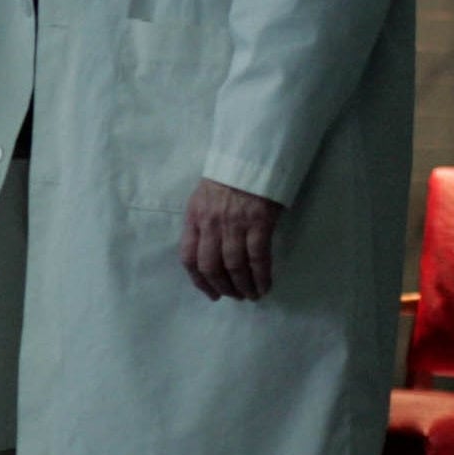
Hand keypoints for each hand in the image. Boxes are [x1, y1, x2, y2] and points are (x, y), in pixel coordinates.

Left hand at [179, 177, 283, 301]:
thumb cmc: (227, 178)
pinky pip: (258, 258)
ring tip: (251, 296)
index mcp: (194, 217)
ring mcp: (235, 224)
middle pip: (211, 266)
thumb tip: (207, 252)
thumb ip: (201, 223)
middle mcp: (211, 224)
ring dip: (243, 286)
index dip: (199, 281)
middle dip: (222, 287)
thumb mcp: (202, 199)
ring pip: (234, 266)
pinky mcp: (259, 223)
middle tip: (234, 296)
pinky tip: (265, 286)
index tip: (211, 293)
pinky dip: (261, 277)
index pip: (188, 257)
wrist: (251, 158)